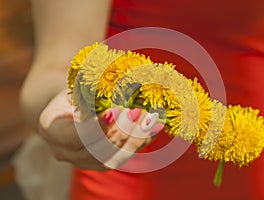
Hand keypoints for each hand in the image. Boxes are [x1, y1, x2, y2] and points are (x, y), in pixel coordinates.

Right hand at [39, 89, 163, 169]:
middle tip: (140, 114)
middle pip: (95, 150)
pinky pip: (121, 158)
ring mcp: (82, 161)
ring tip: (150, 121)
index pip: (72, 136)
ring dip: (134, 139)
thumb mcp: (78, 82)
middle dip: (120, 132)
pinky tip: (153, 129)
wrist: (73, 106)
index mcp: (51, 128)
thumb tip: (121, 76)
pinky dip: (139, 143)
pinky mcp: (100, 163)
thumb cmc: (76, 88)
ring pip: (111, 158)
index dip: (94, 128)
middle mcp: (63, 151)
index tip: (114, 112)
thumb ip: (93, 84)